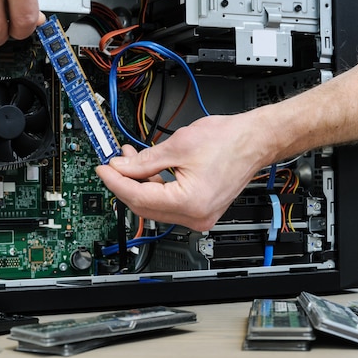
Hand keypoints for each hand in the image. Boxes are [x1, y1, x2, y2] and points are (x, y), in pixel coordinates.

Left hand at [96, 113, 275, 230]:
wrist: (255, 141)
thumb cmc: (229, 141)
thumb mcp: (178, 146)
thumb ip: (144, 161)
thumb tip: (120, 168)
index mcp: (191, 203)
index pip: (140, 198)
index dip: (116, 182)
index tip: (102, 170)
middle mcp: (196, 216)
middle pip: (145, 206)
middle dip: (126, 183)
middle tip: (113, 163)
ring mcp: (200, 216)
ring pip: (155, 204)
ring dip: (140, 183)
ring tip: (129, 158)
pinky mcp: (201, 209)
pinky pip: (169, 202)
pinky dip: (155, 186)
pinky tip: (147, 168)